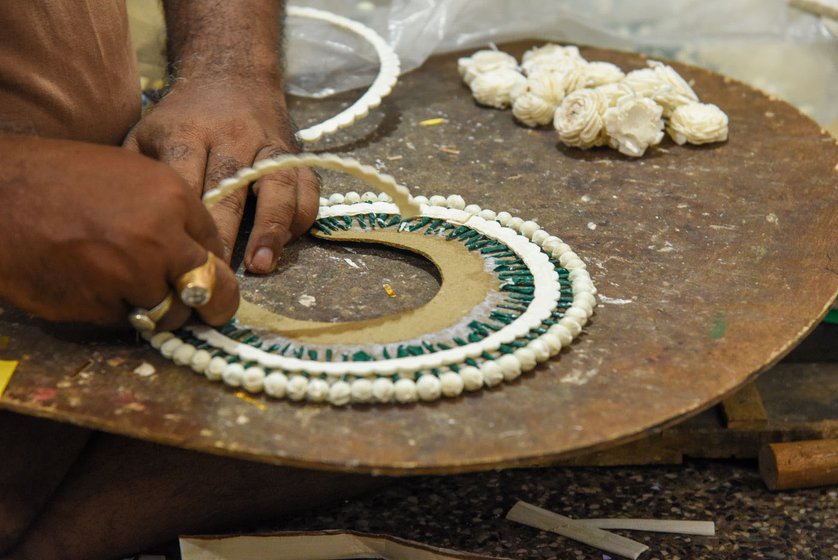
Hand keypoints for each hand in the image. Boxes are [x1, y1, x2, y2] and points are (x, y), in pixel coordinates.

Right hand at [0, 136, 238, 328]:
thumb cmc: (60, 180)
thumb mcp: (130, 176)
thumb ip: (170, 215)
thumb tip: (201, 257)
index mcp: (173, 198)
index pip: (217, 249)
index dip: (214, 270)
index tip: (210, 281)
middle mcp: (160, 238)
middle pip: (209, 290)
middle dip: (211, 305)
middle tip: (209, 314)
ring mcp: (131, 275)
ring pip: (170, 314)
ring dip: (157, 311)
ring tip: (127, 288)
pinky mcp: (100, 306)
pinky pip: (127, 322)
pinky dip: (116, 313)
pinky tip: (92, 286)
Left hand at [123, 80, 319, 273]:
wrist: (230, 76)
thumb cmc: (181, 119)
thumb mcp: (146, 132)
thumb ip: (135, 173)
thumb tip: (122, 225)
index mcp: (187, 131)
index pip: (188, 178)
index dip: (187, 219)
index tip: (181, 256)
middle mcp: (232, 135)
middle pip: (230, 188)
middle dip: (224, 235)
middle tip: (215, 276)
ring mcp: (268, 145)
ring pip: (276, 187)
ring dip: (270, 229)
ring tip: (260, 266)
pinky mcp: (295, 154)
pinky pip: (306, 188)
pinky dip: (299, 218)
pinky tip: (283, 243)